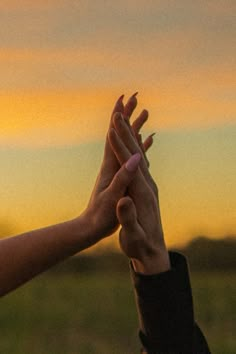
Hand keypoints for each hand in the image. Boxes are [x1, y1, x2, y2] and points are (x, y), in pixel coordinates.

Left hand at [82, 94, 151, 244]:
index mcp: (110, 166)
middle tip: (135, 98)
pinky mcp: (121, 176)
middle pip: (119, 133)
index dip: (118, 117)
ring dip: (134, 126)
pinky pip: (132, 156)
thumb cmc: (102, 215)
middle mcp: (112, 163)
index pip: (113, 135)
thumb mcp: (113, 197)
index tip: (124, 99)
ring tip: (144, 113)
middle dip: (126, 115)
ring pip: (126, 142)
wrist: (92, 226)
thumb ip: (123, 178)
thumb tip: (135, 157)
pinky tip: (145, 143)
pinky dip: (139, 146)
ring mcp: (117, 169)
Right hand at [109, 111, 170, 273]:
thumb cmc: (139, 245)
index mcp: (142, 193)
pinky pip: (141, 164)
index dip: (120, 145)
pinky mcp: (147, 190)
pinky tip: (134, 144)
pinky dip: (135, 150)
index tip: (111, 127)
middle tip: (118, 112)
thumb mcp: (132, 235)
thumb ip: (128, 217)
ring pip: (140, 155)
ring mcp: (149, 186)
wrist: (153, 252)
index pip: (130, 163)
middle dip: (126, 132)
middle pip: (137, 153)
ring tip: (124, 121)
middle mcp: (148, 185)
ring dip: (132, 137)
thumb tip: (123, 200)